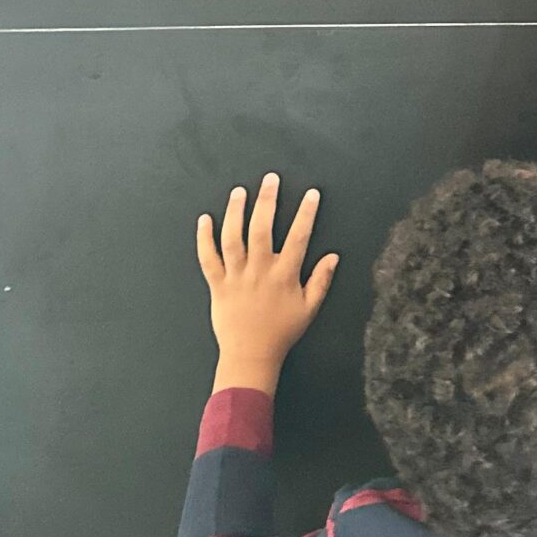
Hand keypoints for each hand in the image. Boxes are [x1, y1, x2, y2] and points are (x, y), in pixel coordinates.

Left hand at [196, 173, 339, 393]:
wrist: (250, 356)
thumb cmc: (281, 332)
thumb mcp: (309, 309)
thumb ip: (321, 281)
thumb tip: (333, 256)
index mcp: (284, 276)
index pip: (298, 238)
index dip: (305, 214)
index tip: (311, 194)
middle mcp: (259, 272)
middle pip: (262, 229)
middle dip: (267, 201)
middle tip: (270, 180)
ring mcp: (236, 277)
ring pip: (233, 238)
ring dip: (235, 212)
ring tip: (239, 192)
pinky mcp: (217, 285)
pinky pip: (208, 258)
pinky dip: (204, 238)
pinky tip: (204, 219)